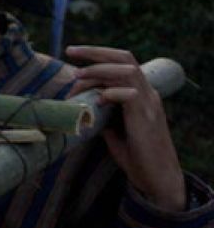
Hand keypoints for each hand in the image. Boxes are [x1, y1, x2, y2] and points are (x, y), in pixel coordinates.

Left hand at [66, 45, 186, 210]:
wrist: (156, 176)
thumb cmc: (134, 154)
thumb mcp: (113, 129)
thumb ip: (102, 113)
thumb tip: (80, 105)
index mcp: (140, 92)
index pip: (122, 61)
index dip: (97, 54)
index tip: (72, 53)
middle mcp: (147, 93)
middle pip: (125, 58)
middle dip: (96, 52)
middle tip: (70, 51)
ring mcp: (149, 104)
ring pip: (127, 72)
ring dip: (99, 70)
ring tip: (78, 76)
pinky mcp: (147, 118)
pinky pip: (130, 95)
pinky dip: (112, 92)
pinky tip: (98, 100)